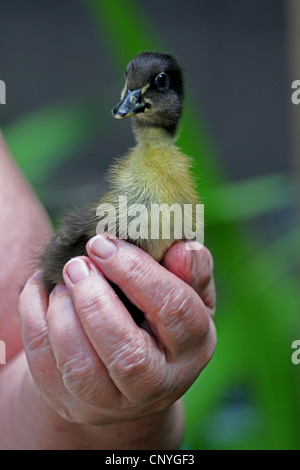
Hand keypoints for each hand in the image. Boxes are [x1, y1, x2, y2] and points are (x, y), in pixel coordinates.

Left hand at [19, 237, 215, 424]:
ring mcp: (112, 402)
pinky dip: (35, 318)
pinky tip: (43, 291)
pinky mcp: (72, 402)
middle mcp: (157, 384)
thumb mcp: (187, 293)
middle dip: (95, 302)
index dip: (138, 272)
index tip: (105, 244)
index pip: (173, 309)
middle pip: (128, 354)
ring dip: (63, 314)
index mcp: (194, 347)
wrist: (128, 363)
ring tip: (63, 280)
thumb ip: (190, 270)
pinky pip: (44, 365)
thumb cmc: (160, 317)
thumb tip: (182, 248)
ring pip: (81, 368)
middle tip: (78, 265)